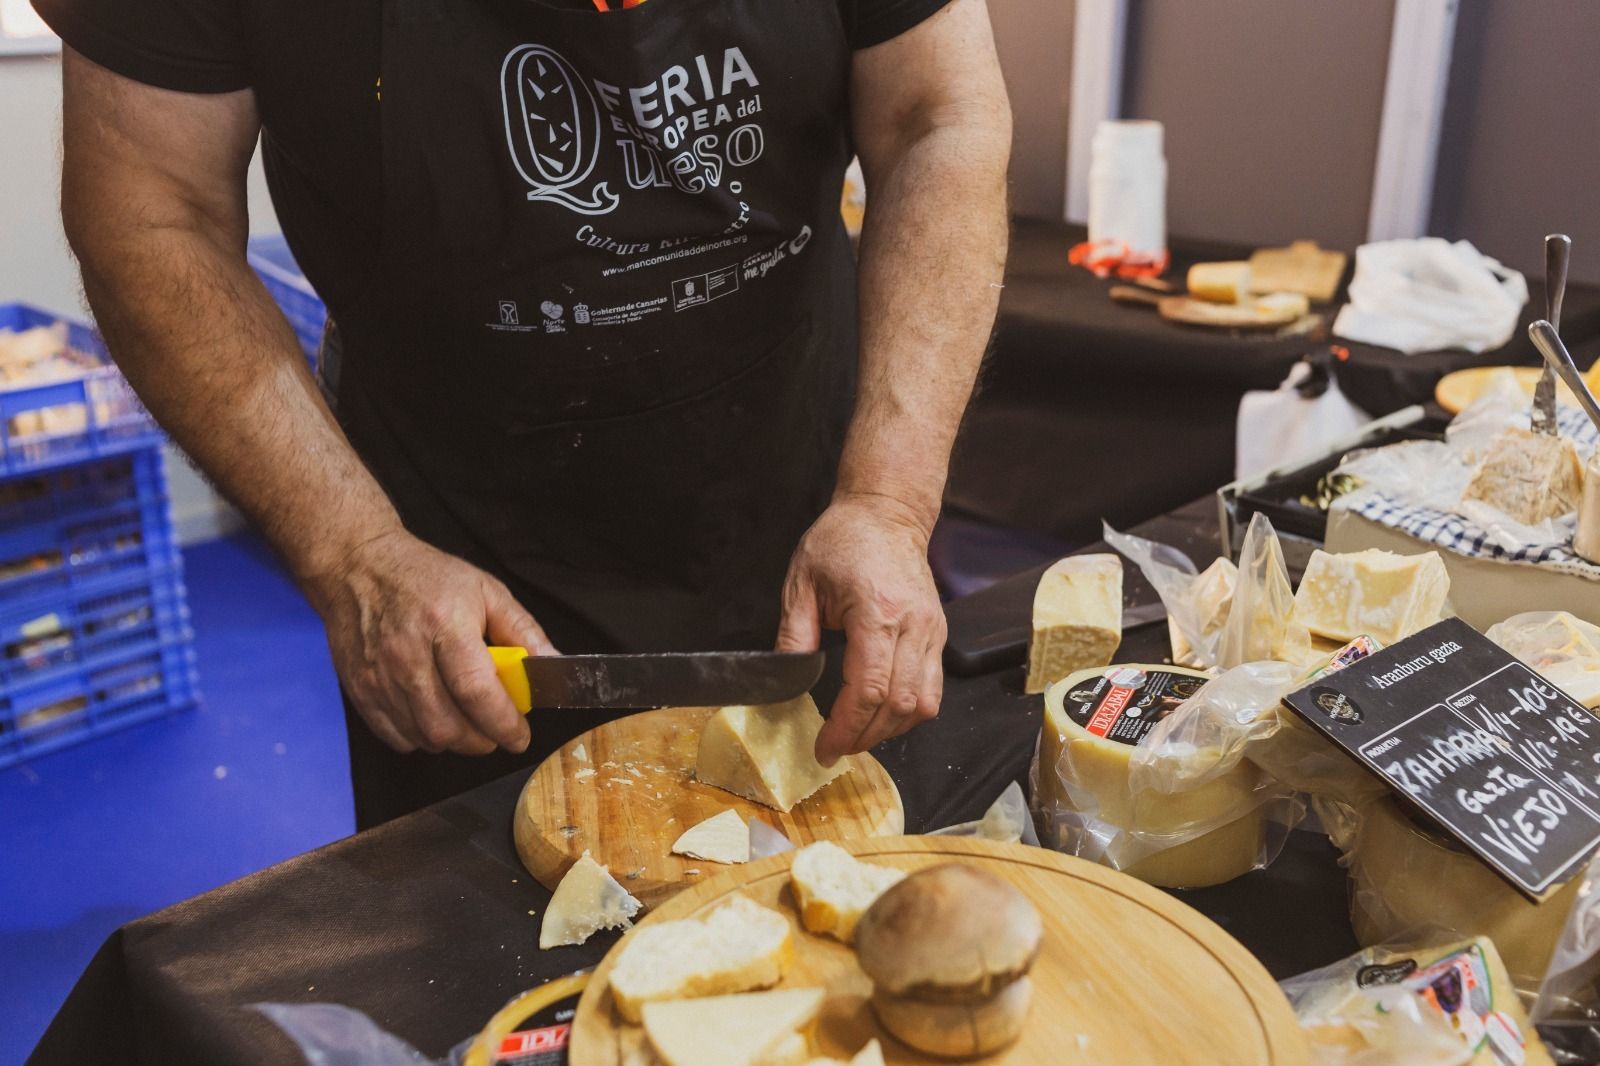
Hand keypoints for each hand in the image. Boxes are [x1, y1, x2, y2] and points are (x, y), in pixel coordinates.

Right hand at [304, 530, 556, 755]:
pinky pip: (395, 737)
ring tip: (468, 722)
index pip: (476, 692)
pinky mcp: (360, 691)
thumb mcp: (486, 591)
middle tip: (496, 729)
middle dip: (483, 739)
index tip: (520, 736)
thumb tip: (553, 665)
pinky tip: (434, 718)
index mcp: (445, 625)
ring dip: (455, 741)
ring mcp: (379, 677)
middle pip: (449, 726)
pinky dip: (421, 739)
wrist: (357, 567)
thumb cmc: (427, 578)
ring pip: (424, 738)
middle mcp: (407, 656)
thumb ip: (522, 630)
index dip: (503, 723)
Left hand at [776, 495, 945, 764]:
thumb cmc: (843, 540)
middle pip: (898, 705)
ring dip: (890, 729)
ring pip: (923, 704)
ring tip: (858, 735)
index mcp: (877, 612)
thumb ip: (793, 636)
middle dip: (865, 736)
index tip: (824, 747)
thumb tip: (785, 682)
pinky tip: (882, 715)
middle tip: (835, 748)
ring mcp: (932, 631)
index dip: (846, 727)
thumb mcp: (802, 583)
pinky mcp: (938, 634)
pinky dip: (909, 711)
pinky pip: (932, 689)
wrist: (887, 513)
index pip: (868, 689)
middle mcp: (913, 625)